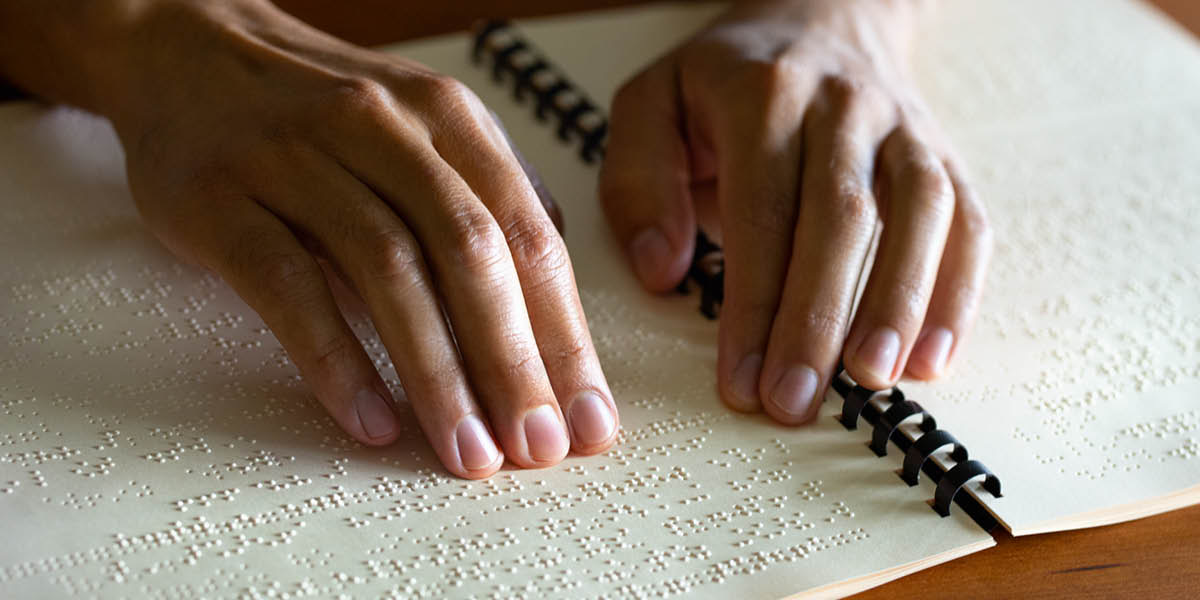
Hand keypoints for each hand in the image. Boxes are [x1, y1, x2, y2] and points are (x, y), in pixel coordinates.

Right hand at [104, 0, 617, 476]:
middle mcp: (382, 127)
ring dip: (437, 375)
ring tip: (467, 451)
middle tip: (537, 447)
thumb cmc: (320, 111)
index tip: (586, 417)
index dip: (566, 334)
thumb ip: (493, 197)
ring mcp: (297, 157)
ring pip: (388, 271)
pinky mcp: (221, 197)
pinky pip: (288, 287)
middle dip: (514, 362)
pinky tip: (373, 421)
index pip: (530, 234)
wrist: (186, 51)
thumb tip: (555, 292)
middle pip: (470, 251)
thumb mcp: (422, 126)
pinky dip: (336, 361)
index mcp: (447, 117)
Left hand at [600, 0, 991, 422]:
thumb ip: (638, 180)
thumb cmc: (725, 81)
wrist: (818, 15)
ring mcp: (901, 128)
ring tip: (873, 381)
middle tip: (794, 400)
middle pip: (840, 218)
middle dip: (815, 319)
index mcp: (762, 95)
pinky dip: (957, 290)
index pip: (760, 209)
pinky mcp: (941, 154)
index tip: (738, 380)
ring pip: (919, 214)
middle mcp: (841, 107)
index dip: (751, 302)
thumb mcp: (652, 102)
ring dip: (899, 304)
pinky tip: (933, 357)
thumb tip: (662, 269)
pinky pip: (967, 220)